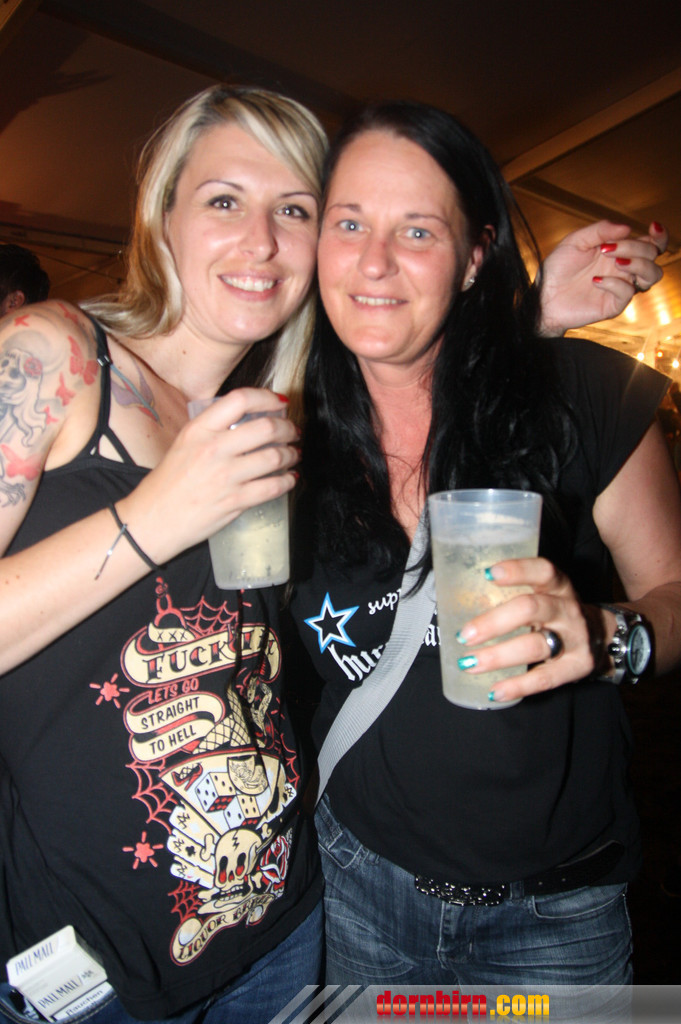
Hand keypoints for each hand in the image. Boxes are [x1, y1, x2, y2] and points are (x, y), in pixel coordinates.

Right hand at [117, 388, 298, 563]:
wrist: (152, 520)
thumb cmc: (167, 483)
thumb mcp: (184, 444)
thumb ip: (212, 430)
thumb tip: (247, 421)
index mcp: (198, 429)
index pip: (240, 400)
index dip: (267, 398)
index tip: (280, 403)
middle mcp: (212, 449)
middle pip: (266, 427)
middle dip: (287, 428)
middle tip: (292, 431)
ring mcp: (225, 476)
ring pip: (274, 457)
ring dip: (291, 454)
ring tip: (293, 454)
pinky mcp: (234, 500)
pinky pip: (272, 487)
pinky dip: (287, 481)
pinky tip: (289, 478)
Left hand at [455, 557, 601, 702]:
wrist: (601, 635)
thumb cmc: (554, 611)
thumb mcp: (542, 593)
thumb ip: (511, 594)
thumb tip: (454, 601)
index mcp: (556, 585)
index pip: (542, 570)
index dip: (517, 570)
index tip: (487, 574)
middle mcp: (567, 608)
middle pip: (532, 609)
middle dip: (494, 622)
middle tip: (465, 635)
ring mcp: (575, 638)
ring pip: (535, 646)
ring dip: (498, 656)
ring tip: (469, 663)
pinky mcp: (577, 666)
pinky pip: (545, 678)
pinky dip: (517, 686)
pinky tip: (494, 691)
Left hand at [537, 220, 667, 335]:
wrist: (543, 296)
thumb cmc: (558, 268)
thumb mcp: (576, 241)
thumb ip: (600, 230)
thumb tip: (627, 228)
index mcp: (620, 251)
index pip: (651, 243)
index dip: (659, 235)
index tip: (652, 227)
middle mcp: (625, 268)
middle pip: (653, 255)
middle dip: (636, 248)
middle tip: (608, 250)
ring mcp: (621, 286)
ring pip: (652, 275)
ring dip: (639, 264)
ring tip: (615, 262)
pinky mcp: (614, 305)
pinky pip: (628, 293)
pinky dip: (615, 283)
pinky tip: (595, 281)